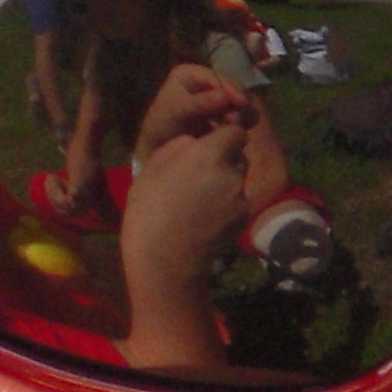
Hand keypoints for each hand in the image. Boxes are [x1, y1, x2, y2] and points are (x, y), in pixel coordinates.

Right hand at [122, 110, 251, 293]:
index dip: (225, 138)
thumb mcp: (151, 169)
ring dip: (226, 185)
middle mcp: (231, 173)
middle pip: (239, 157)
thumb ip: (178, 147)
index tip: (213, 147)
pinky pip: (238, 203)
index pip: (236, 132)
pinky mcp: (243, 218)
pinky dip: (228, 207)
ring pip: (238, 181)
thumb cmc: (148, 210)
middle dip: (226, 162)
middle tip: (202, 178)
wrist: (165, 259)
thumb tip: (195, 140)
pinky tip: (207, 219)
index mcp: (208, 154)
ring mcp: (240, 197)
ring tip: (200, 202)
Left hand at [133, 60, 252, 164]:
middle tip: (242, 120)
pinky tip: (242, 133)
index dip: (230, 89)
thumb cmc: (160, 128)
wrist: (158, 152)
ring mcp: (217, 101)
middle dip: (239, 103)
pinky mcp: (224, 117)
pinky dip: (243, 124)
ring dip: (245, 114)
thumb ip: (197, 104)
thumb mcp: (174, 112)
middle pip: (231, 88)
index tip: (241, 104)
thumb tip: (224, 97)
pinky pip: (240, 117)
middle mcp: (204, 83)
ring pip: (239, 102)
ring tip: (243, 127)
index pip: (215, 77)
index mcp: (189, 74)